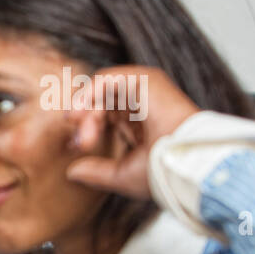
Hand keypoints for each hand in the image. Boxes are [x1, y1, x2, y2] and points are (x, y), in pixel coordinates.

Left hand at [65, 65, 199, 199]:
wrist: (182, 163)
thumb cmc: (161, 172)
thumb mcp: (121, 175)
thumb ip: (96, 172)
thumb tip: (72, 172)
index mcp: (136, 123)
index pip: (101, 116)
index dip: (84, 128)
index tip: (77, 147)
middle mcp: (139, 104)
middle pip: (97, 102)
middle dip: (83, 121)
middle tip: (81, 143)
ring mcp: (142, 91)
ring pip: (99, 90)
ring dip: (85, 108)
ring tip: (83, 129)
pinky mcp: (145, 80)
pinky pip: (106, 78)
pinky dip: (90, 93)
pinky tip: (82, 112)